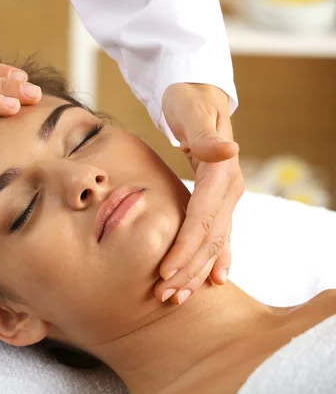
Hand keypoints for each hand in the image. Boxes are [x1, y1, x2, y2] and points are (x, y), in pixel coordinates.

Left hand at [154, 83, 244, 304]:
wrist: (198, 96)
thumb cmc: (187, 102)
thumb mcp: (191, 111)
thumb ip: (205, 136)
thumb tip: (227, 150)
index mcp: (221, 174)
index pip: (202, 220)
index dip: (185, 248)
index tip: (165, 272)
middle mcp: (229, 189)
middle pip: (208, 239)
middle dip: (187, 269)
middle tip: (165, 296)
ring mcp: (227, 197)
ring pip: (214, 242)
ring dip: (197, 272)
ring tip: (179, 297)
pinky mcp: (219, 200)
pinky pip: (220, 235)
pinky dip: (216, 259)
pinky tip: (215, 280)